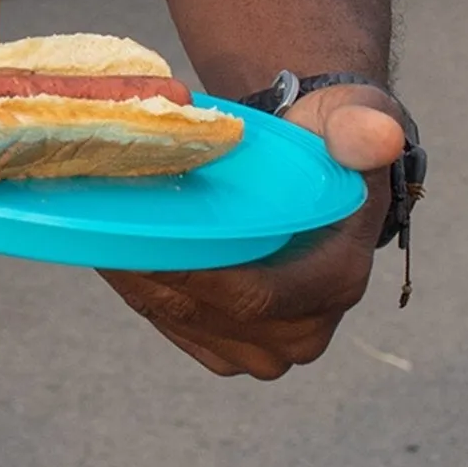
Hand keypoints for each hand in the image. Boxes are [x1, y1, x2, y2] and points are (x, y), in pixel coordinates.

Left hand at [101, 84, 408, 378]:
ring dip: (130, 280)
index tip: (131, 240)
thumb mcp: (352, 119)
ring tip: (92, 232)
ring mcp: (265, 347)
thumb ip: (361, 126)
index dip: (188, 275)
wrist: (314, 169)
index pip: (253, 297)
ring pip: (178, 319)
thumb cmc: (329, 138)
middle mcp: (305, 329)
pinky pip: (171, 325)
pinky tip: (109, 250)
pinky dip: (136, 289)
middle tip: (94, 227)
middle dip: (143, 273)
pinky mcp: (229, 347)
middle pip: (205, 313)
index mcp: (338, 281)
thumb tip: (374, 137)